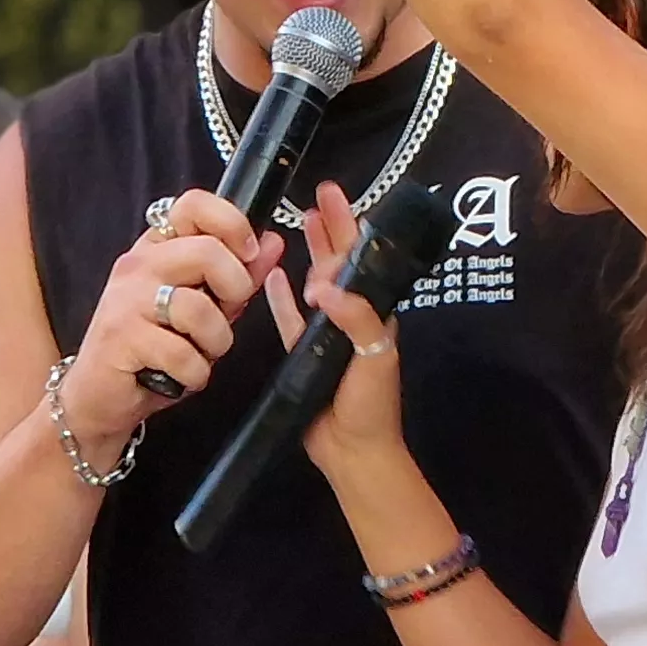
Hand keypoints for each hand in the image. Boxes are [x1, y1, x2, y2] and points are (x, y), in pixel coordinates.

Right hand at [58, 188, 288, 441]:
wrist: (98, 397)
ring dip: (216, 341)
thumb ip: (237, 275)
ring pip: (198, 307)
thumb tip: (272, 242)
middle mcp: (138, 264)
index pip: (194, 204)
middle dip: (234, 289)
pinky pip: (183, 353)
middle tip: (226, 314)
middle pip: (207, 251)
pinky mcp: (121, 337)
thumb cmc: (152, 349)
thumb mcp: (202, 307)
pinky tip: (181, 375)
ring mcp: (126, 299)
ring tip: (201, 353)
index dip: (233, 223)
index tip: (249, 253)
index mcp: (158, 247)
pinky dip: (195, 373)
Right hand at [257, 183, 409, 475]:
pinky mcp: (302, 353)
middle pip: (339, 263)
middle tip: (321, 194)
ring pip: (316, 284)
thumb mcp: (374, 355)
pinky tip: (272, 274)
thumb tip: (322, 286)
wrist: (352, 451)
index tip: (337, 197)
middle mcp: (352, 316)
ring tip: (301, 222)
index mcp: (374, 312)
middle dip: (331, 228)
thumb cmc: (371, 404)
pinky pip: (290, 318)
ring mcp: (326, 333)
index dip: (349, 227)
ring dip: (311, 253)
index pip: (361, 260)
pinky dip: (281, 296)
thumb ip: (355, 317)